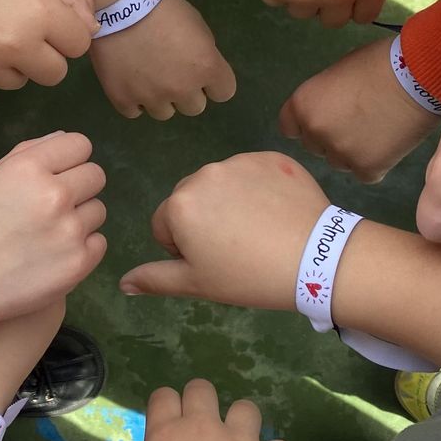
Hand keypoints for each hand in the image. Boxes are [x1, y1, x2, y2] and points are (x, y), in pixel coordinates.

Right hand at [0, 0, 96, 98]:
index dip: (65, 32)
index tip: (45, 19)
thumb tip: (92, 32)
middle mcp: (15, 46)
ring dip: (10, 64)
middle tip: (17, 29)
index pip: (80, 45)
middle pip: (54, 74)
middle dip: (43, 55)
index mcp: (41, 14)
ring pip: (17, 83)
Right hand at [0, 132, 107, 322]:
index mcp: (29, 168)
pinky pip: (98, 242)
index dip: (70, 158)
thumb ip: (26, 154)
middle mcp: (55, 194)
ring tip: (52, 234)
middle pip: (96, 175)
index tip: (59, 174)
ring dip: (80, 218)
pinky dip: (82, 248)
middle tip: (55, 206)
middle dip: (79, 187)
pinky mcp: (81, 261)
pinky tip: (57, 255)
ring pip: (98, 210)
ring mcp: (71, 229)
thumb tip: (62, 139)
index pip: (79, 145)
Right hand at [92, 0, 235, 118]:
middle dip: (186, 92)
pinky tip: (130, 82)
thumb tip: (199, 69)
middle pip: (194, 108)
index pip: (224, 92)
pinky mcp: (123, 99)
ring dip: (160, 98)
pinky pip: (135, 112)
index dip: (214, 83)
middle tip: (171, 72)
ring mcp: (151, 97)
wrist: (121, 5)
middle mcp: (182, 88)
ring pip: (164, 113)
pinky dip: (134, 100)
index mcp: (206, 67)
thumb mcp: (198, 25)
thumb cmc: (164, 9)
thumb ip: (205, 53)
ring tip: (147, 77)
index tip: (200, 72)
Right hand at [120, 152, 328, 308]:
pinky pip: (253, 173)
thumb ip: (156, 279)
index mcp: (180, 203)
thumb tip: (123, 282)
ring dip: (230, 203)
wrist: (316, 259)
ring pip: (221, 184)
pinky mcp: (272, 157)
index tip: (213, 262)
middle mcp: (204, 173)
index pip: (164, 224)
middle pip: (190, 198)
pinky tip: (276, 213)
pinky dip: (259, 190)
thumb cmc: (249, 276)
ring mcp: (240, 161)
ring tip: (258, 231)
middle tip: (235, 248)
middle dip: (203, 220)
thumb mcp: (198, 284)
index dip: (183, 248)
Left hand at [280, 37, 440, 181]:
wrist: (420, 78)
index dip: (308, 123)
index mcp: (303, 104)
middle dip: (332, 138)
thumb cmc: (380, 63)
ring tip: (378, 130)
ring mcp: (340, 154)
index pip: (290, 127)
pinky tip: (390, 142)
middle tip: (359, 122)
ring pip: (339, 162)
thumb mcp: (338, 72)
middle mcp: (315, 132)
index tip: (326, 118)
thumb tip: (326, 109)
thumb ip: (324, 96)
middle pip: (315, 146)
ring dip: (352, 152)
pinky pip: (364, 173)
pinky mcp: (366, 170)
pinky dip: (375, 163)